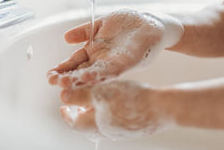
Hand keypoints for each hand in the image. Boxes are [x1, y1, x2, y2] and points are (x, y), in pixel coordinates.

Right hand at [47, 9, 182, 87]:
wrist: (151, 22)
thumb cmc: (128, 23)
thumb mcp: (100, 25)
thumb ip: (84, 31)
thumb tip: (65, 37)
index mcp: (94, 51)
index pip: (75, 62)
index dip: (62, 68)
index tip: (49, 75)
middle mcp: (102, 60)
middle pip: (82, 71)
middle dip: (68, 77)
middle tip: (53, 82)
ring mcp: (115, 63)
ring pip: (95, 74)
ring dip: (81, 79)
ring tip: (67, 83)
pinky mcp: (129, 62)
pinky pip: (113, 69)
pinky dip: (101, 74)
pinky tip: (89, 76)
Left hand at [59, 81, 174, 139]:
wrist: (161, 109)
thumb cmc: (130, 100)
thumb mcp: (100, 93)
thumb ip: (80, 95)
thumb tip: (62, 96)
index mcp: (96, 124)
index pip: (75, 122)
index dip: (67, 114)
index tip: (63, 108)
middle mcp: (108, 131)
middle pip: (88, 124)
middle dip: (81, 113)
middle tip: (79, 104)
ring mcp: (122, 131)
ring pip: (102, 122)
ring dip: (96, 112)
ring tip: (97, 100)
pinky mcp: (134, 127)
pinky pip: (116, 121)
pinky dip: (110, 112)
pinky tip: (117, 101)